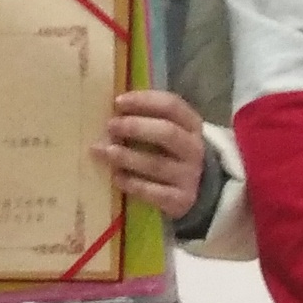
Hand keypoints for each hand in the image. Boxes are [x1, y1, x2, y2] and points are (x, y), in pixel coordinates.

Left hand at [97, 89, 213, 219]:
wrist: (198, 188)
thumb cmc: (171, 151)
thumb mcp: (169, 130)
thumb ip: (148, 117)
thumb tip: (113, 111)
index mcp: (192, 124)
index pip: (171, 105)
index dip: (144, 101)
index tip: (118, 102)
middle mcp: (194, 149)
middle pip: (167, 133)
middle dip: (136, 127)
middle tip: (110, 126)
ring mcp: (189, 176)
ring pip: (157, 164)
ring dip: (127, 156)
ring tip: (104, 151)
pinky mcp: (181, 200)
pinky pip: (154, 192)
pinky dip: (132, 184)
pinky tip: (116, 177)